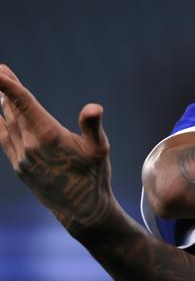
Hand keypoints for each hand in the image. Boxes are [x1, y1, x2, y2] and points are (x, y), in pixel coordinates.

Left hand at [0, 64, 115, 235]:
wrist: (81, 210)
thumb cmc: (94, 176)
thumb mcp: (100, 149)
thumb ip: (92, 126)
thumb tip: (94, 107)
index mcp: (48, 136)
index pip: (23, 103)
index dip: (8, 85)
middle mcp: (29, 145)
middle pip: (11, 110)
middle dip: (5, 90)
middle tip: (0, 70)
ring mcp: (20, 157)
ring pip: (6, 124)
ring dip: (2, 105)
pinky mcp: (19, 167)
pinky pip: (4, 139)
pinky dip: (1, 124)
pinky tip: (2, 118)